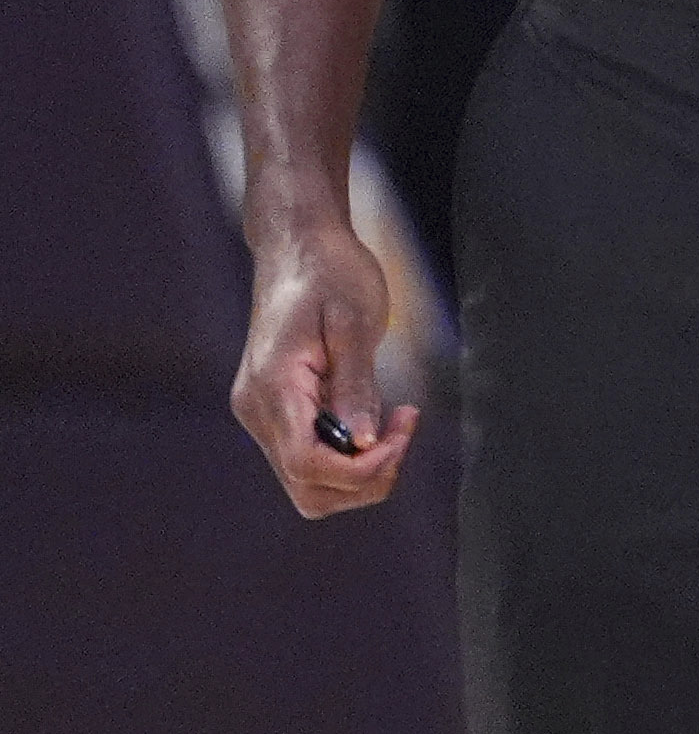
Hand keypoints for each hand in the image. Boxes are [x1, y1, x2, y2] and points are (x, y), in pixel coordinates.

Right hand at [230, 206, 413, 516]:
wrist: (299, 246)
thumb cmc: (330, 273)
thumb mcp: (353, 322)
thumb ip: (355, 385)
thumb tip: (365, 442)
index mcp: (272, 389)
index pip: (308, 464)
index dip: (361, 469)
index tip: (402, 436)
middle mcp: (258, 410)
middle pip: (308, 487)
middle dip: (364, 477)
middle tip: (405, 431)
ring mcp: (263, 412)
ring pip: (308, 479)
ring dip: (359, 468)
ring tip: (397, 422)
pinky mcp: (277, 409)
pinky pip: (310, 453)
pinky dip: (347, 452)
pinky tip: (376, 415)